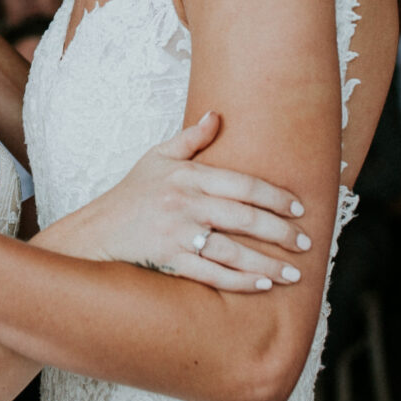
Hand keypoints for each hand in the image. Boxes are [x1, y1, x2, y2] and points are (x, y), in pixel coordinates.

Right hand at [42, 114, 314, 292]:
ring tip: (293, 273)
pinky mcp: (168, 261)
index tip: (299, 208)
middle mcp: (184, 203)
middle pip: (245, 217)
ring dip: (267, 263)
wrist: (94, 232)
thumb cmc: (130, 195)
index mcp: (187, 175)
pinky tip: (262, 286)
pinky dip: (239, 281)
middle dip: (281, 232)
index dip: (276, 197)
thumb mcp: (155, 158)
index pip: (243, 184)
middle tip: (306, 243)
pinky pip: (212, 274)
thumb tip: (217, 115)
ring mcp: (176, 234)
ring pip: (233, 250)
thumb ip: (190, 139)